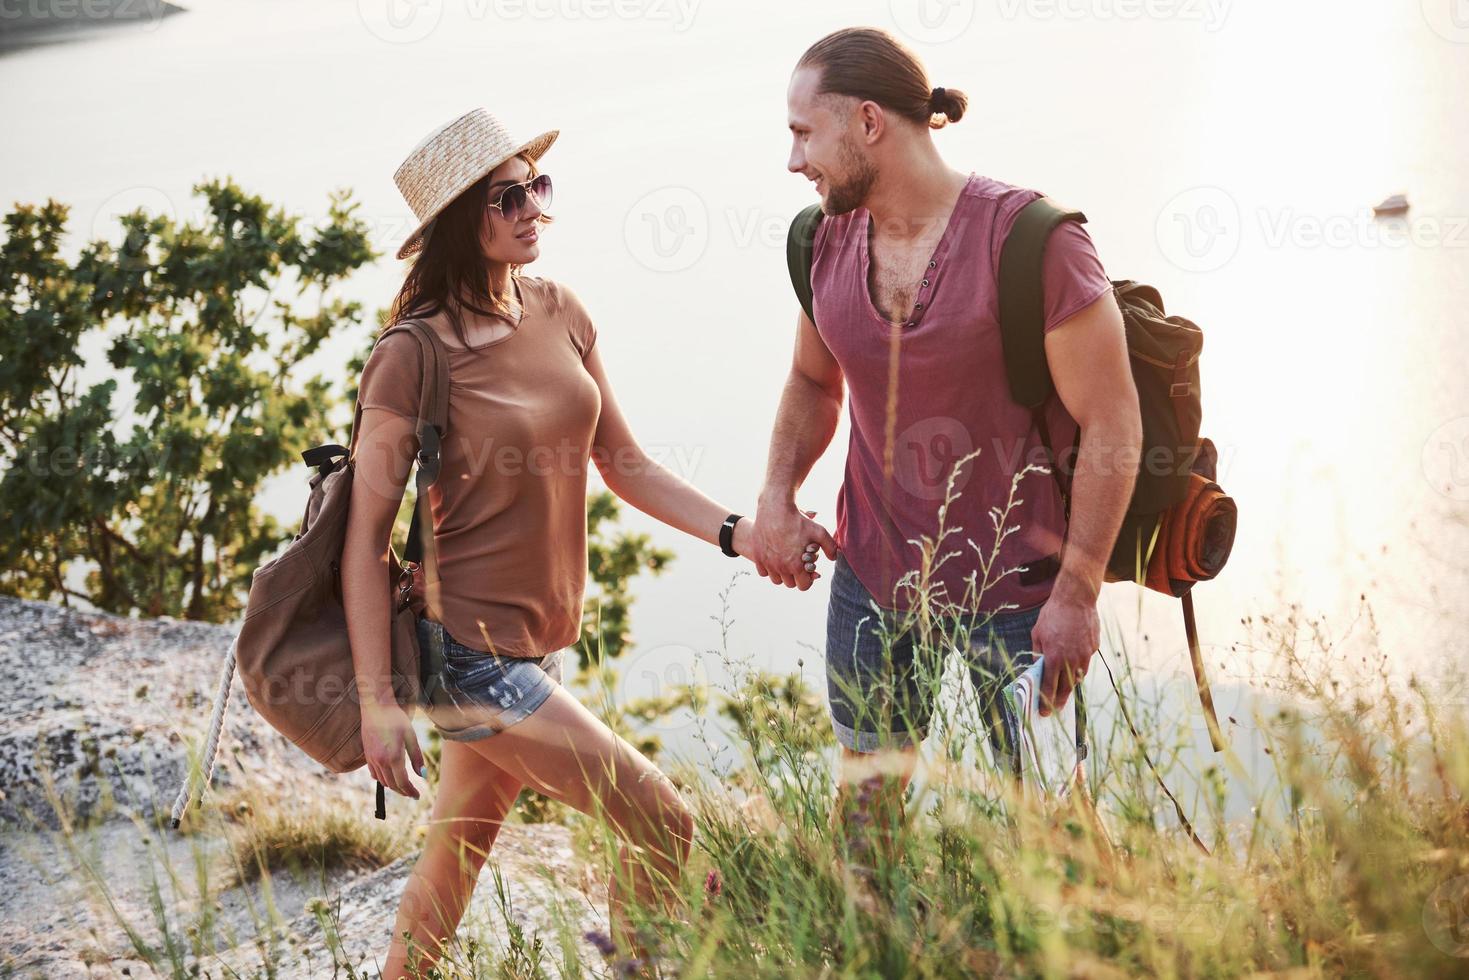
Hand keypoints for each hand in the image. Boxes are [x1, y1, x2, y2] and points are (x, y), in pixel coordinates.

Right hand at [360, 701, 425, 798]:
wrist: (375, 707)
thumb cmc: (395, 718)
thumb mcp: (411, 736)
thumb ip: (416, 757)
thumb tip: (422, 775)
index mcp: (393, 757)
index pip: (402, 782)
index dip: (410, 791)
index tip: (417, 796)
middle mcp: (380, 761)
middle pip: (392, 785)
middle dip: (403, 791)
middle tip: (412, 793)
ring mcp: (371, 759)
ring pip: (382, 781)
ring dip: (393, 786)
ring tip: (404, 786)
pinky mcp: (367, 755)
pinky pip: (374, 774)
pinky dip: (382, 779)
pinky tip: (389, 777)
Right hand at [748, 499, 838, 589]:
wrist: (774, 508)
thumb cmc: (798, 520)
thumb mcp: (819, 531)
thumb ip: (830, 547)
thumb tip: (834, 558)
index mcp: (795, 565)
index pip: (804, 586)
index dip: (808, 579)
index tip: (807, 570)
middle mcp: (780, 567)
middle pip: (790, 584)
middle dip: (795, 576)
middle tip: (797, 564)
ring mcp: (767, 563)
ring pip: (776, 580)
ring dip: (782, 573)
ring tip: (786, 561)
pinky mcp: (757, 557)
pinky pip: (763, 572)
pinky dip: (768, 568)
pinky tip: (774, 558)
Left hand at [1030, 586, 1099, 717]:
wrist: (1076, 598)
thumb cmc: (1053, 614)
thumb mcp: (1037, 634)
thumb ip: (1038, 653)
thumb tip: (1038, 668)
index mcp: (1054, 658)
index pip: (1049, 687)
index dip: (1046, 701)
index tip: (1044, 712)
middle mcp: (1071, 660)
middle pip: (1066, 688)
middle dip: (1060, 700)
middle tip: (1055, 709)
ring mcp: (1084, 655)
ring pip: (1078, 677)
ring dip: (1070, 684)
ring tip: (1063, 688)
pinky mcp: (1093, 648)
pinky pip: (1085, 662)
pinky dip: (1078, 666)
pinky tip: (1073, 663)